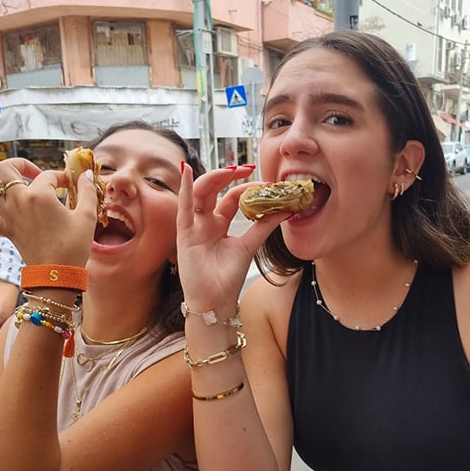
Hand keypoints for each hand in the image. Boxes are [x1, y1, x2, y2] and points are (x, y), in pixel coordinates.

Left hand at [0, 158, 98, 266]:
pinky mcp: (5, 230)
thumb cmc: (73, 246)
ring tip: (17, 187)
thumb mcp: (87, 217)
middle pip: (4, 169)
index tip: (72, 185)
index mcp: (39, 195)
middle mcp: (19, 201)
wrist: (57, 274)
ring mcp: (8, 216)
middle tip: (35, 174)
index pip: (49, 176)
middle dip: (19, 165)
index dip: (63, 177)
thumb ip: (87, 192)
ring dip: (0, 183)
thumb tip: (85, 174)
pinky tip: (2, 207)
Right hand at [177, 165, 285, 308]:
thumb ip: (264, 226)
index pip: (232, 198)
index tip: (268, 184)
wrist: (215, 302)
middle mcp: (205, 222)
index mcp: (219, 224)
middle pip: (215, 190)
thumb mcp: (249, 246)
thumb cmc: (227, 279)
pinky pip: (183, 207)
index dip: (248, 188)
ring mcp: (193, 226)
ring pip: (200, 193)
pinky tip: (187, 171)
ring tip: (233, 170)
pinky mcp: (184, 234)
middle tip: (249, 168)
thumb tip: (286, 209)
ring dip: (215, 177)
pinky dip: (185, 188)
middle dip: (230, 176)